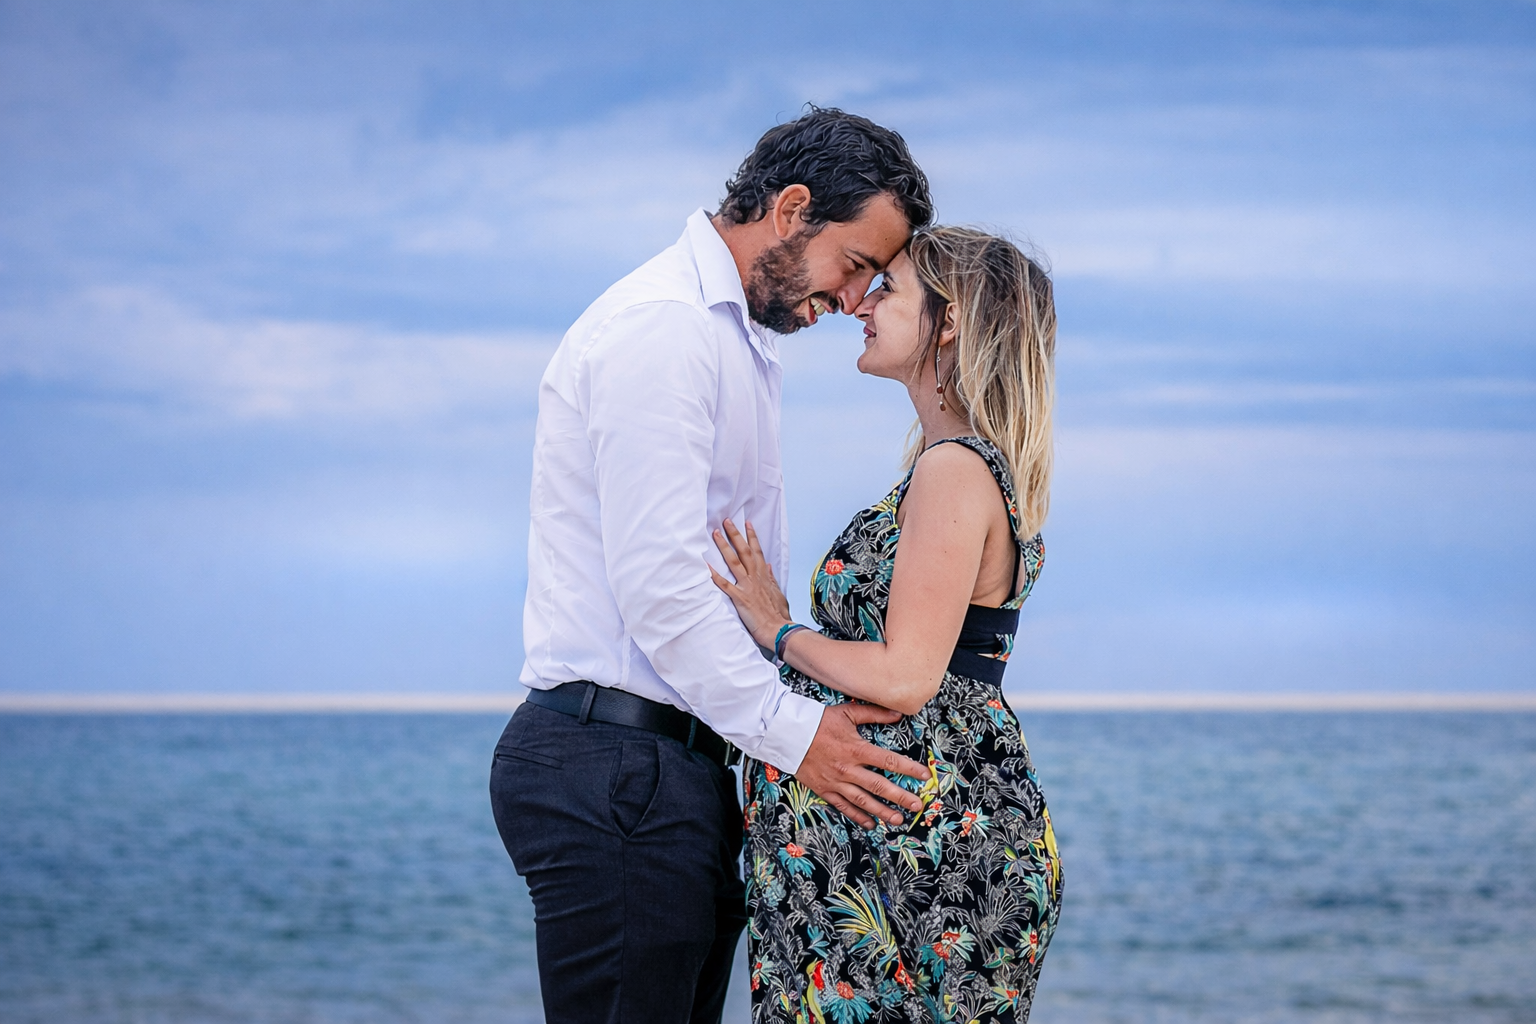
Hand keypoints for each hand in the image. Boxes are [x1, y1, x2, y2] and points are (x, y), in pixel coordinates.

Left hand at [708, 519, 792, 648]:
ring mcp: (747, 586)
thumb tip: (768, 566)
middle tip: (727, 521)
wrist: (778, 629)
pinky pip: (724, 584)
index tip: (747, 524)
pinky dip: (714, 575)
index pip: (757, 551)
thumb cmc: (779, 615)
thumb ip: (771, 579)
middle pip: (744, 551)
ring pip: (734, 562)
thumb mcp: (778, 593)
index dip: (752, 536)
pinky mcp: (740, 597)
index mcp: (764, 576)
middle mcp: (755, 577)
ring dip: (724, 547)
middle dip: (735, 535)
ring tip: (716, 534)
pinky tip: (706, 566)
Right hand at [793, 703, 929, 828]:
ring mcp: (836, 782)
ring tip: (899, 820)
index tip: (924, 775)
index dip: (909, 769)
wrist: (787, 733)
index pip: (889, 761)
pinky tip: (870, 824)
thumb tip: (898, 714)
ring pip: (863, 801)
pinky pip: (844, 807)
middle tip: (917, 805)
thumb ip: (873, 713)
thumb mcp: (847, 712)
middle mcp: (848, 769)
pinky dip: (858, 816)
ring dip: (883, 811)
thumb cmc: (818, 722)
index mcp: (856, 749)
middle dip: (901, 797)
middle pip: (879, 786)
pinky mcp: (825, 790)